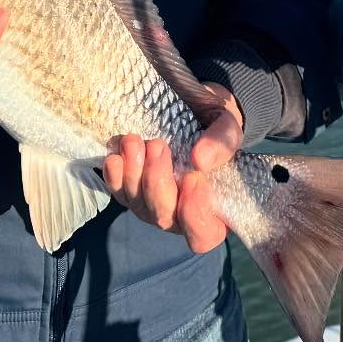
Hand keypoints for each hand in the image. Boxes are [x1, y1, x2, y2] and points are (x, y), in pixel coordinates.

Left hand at [102, 86, 242, 254]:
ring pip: (138, 207)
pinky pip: (119, 193)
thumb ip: (223, 141)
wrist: (190, 107)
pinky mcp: (131, 189)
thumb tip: (200, 162)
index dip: (195, 216)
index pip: (204, 234)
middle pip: (164, 219)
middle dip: (157, 183)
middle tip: (158, 146)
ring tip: (135, 142)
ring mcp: (154, 203)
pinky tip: (116, 156)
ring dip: (134, 175)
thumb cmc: (214, 122)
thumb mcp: (227, 123)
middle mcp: (181, 213)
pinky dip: (115, 176)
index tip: (192, 179)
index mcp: (216, 207)